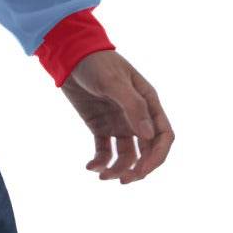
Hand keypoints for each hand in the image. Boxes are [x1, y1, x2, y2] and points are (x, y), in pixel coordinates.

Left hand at [60, 50, 173, 182]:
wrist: (69, 52)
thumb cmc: (96, 61)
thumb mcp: (114, 81)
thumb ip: (132, 106)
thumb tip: (149, 136)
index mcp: (147, 102)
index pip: (163, 136)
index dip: (157, 156)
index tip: (143, 170)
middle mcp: (136, 115)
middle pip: (147, 151)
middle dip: (138, 169)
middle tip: (123, 180)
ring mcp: (118, 122)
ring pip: (126, 156)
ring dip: (118, 169)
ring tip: (103, 176)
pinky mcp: (100, 126)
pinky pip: (105, 151)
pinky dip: (100, 162)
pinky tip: (90, 167)